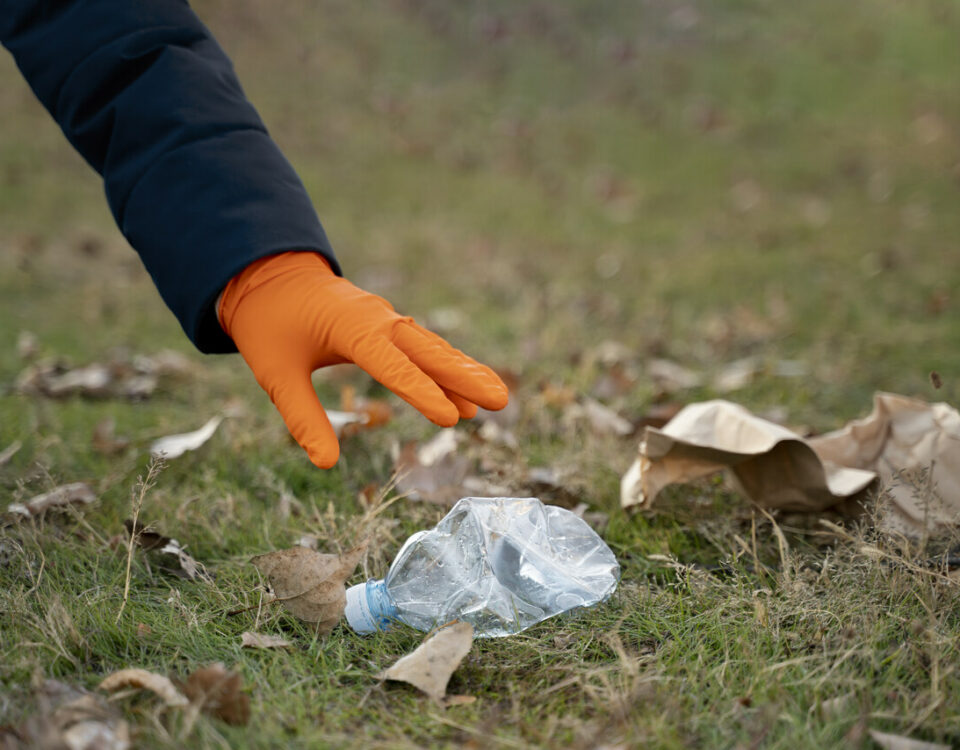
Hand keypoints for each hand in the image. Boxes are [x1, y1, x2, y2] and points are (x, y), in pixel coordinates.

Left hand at [219, 251, 508, 467]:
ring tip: (497, 399)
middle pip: (428, 351)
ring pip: (432, 349)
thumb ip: (301, 416)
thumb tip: (325, 463)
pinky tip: (465, 395)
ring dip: (464, 372)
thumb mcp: (275, 371)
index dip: (420, 392)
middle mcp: (377, 320)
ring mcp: (386, 320)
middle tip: (500, 401)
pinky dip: (446, 368)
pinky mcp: (387, 326)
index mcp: (350, 327)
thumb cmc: (269, 322)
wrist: (269, 275)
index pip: (391, 365)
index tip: (449, 418)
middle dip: (465, 377)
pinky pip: (423, 349)